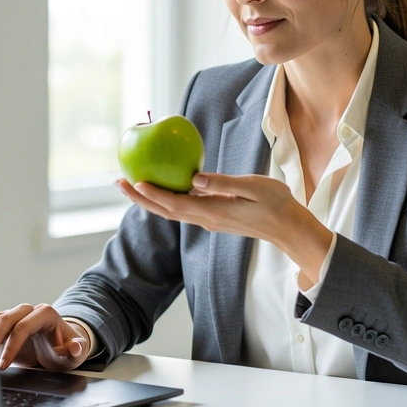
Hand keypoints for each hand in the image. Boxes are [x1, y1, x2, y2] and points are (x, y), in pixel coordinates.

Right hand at [0, 304, 89, 371]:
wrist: (59, 349)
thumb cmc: (67, 349)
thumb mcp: (76, 353)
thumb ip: (78, 350)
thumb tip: (75, 347)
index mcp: (46, 314)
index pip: (23, 327)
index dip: (12, 345)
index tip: (4, 364)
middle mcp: (29, 311)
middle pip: (6, 319)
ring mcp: (16, 316)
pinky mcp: (6, 324)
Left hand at [115, 172, 300, 243]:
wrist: (288, 228)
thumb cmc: (276, 204)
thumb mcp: (253, 187)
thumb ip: (223, 183)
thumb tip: (194, 177)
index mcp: (214, 211)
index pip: (176, 204)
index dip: (153, 194)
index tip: (135, 182)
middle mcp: (206, 219)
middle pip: (165, 210)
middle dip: (140, 197)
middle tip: (119, 181)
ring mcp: (209, 220)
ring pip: (172, 211)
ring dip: (149, 199)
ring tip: (131, 183)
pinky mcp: (213, 217)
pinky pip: (183, 208)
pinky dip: (167, 198)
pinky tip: (162, 185)